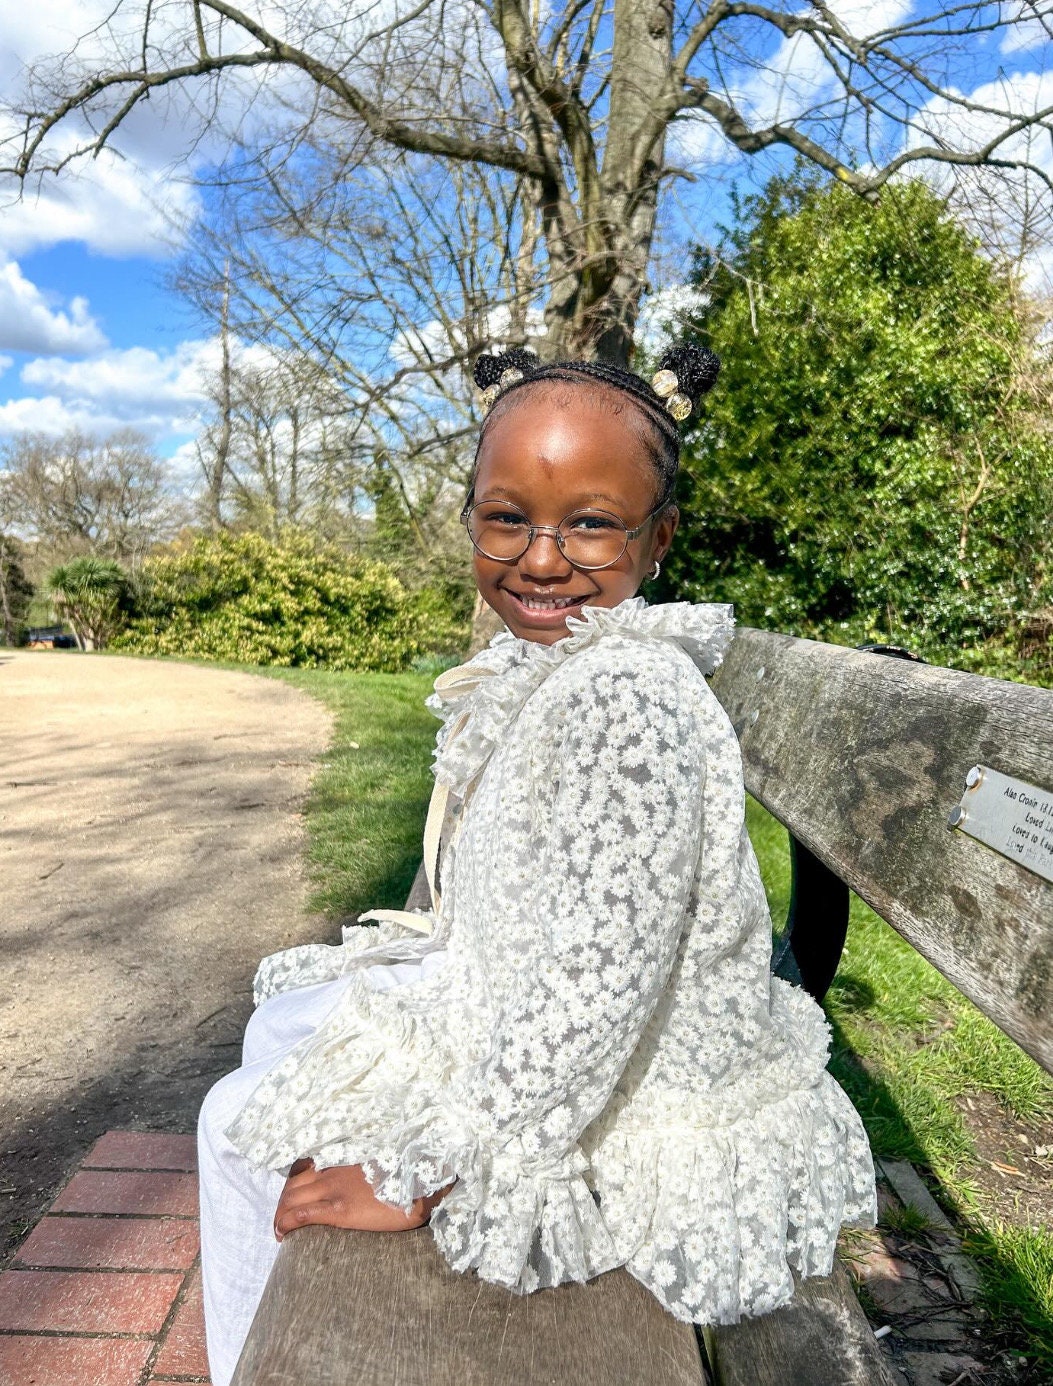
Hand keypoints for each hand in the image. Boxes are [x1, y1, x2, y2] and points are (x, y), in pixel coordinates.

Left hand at [273, 1159, 453, 1239]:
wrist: (421, 1182)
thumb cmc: (405, 1179)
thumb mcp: (379, 1171)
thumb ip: (362, 1176)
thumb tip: (360, 1187)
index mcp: (341, 1163)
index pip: (302, 1169)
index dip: (290, 1188)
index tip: (289, 1203)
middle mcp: (333, 1173)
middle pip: (291, 1185)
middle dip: (280, 1205)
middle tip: (282, 1223)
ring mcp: (334, 1190)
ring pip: (290, 1198)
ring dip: (279, 1214)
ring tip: (280, 1231)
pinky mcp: (340, 1209)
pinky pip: (302, 1213)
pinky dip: (286, 1222)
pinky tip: (283, 1233)